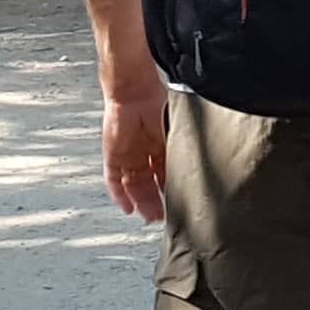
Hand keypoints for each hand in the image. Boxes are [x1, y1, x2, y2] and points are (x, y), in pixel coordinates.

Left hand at [101, 81, 169, 225]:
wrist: (135, 91)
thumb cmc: (158, 105)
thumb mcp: (175, 135)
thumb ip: (181, 152)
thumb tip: (196, 170)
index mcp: (161, 147)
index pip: (165, 176)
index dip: (170, 192)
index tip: (178, 206)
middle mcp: (144, 154)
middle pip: (149, 185)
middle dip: (155, 202)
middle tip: (162, 218)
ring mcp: (128, 155)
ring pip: (133, 185)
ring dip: (140, 202)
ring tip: (148, 216)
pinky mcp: (113, 155)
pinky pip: (114, 179)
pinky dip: (119, 194)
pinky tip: (126, 206)